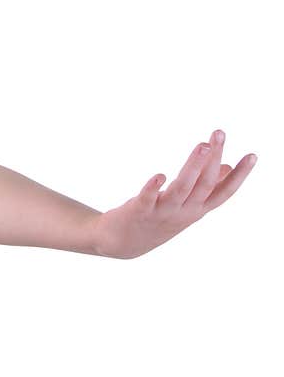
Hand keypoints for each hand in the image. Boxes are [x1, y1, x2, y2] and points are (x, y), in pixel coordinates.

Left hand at [94, 129, 257, 258]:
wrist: (124, 243)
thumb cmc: (159, 219)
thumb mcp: (186, 206)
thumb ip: (206, 188)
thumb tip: (226, 166)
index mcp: (197, 209)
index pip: (224, 191)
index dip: (239, 175)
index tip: (252, 155)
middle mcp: (184, 212)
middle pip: (204, 184)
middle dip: (213, 158)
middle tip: (219, 134)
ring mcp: (163, 212)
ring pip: (181, 188)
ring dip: (192, 166)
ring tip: (202, 145)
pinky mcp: (140, 211)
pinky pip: (148, 198)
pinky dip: (153, 187)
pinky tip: (160, 175)